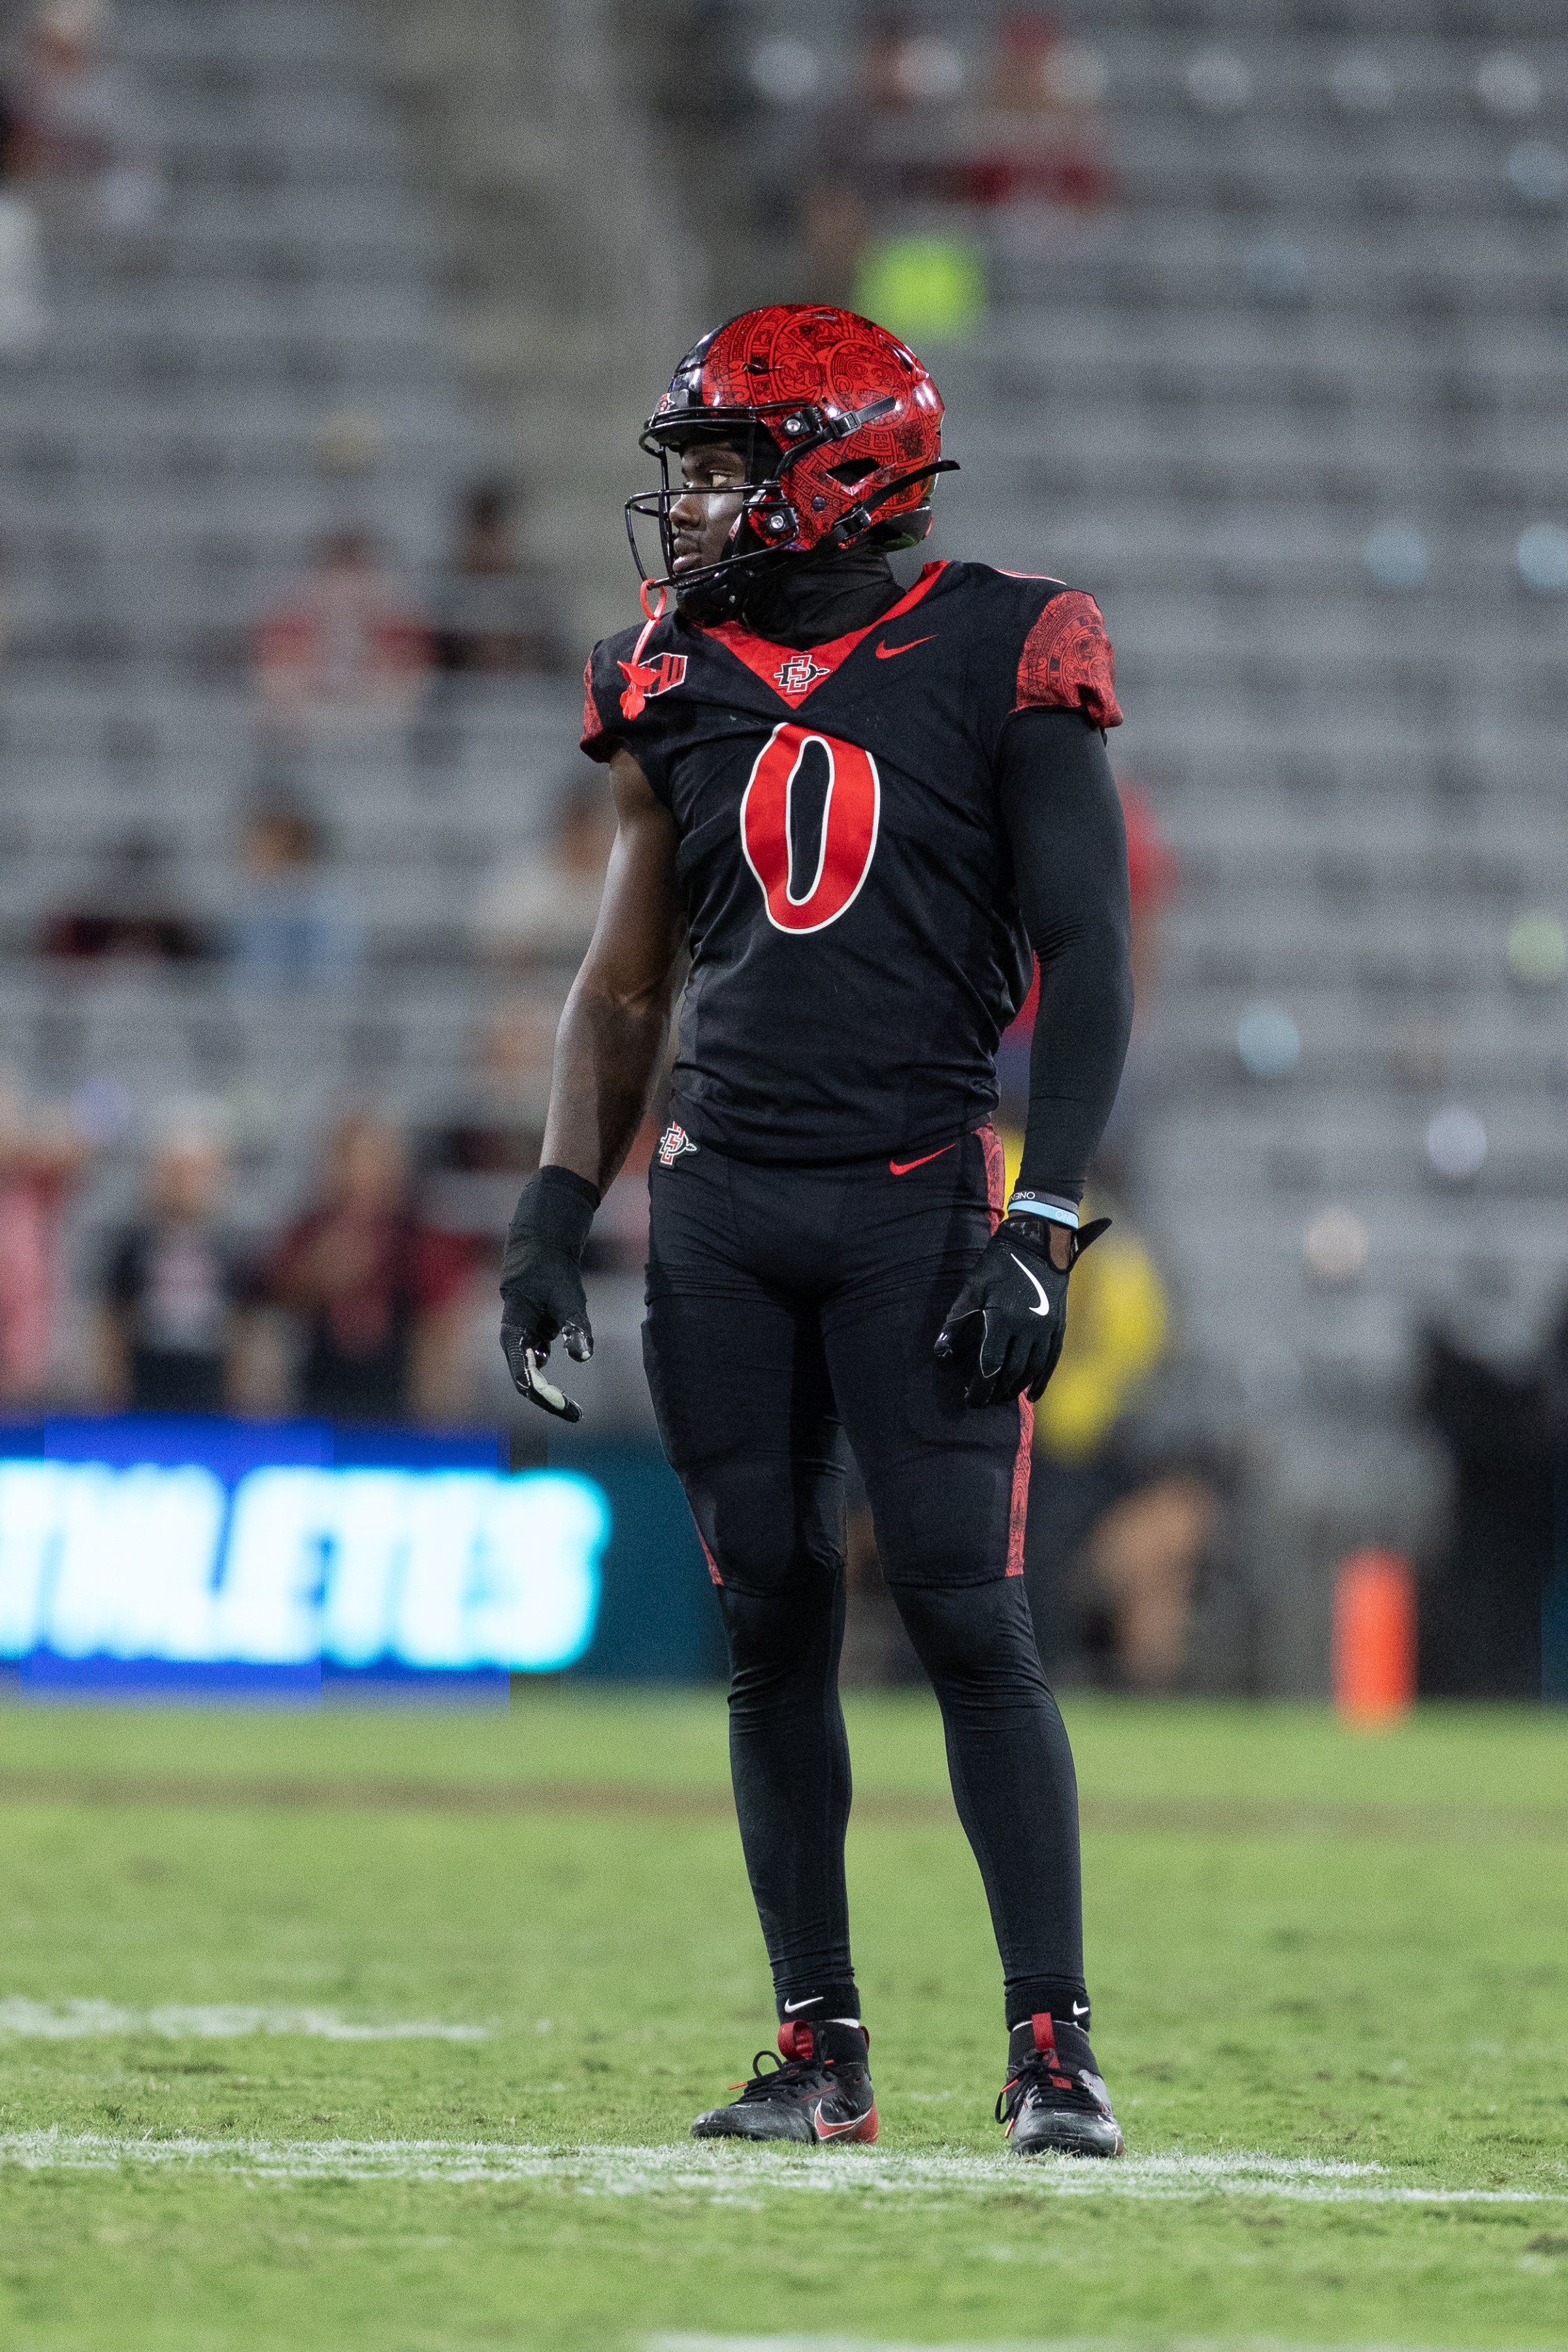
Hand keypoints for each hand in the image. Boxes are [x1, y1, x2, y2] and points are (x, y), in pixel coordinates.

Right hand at [499, 1167, 597, 1420]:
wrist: (543, 1247)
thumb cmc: (554, 1272)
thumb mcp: (569, 1298)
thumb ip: (575, 1327)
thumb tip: (583, 1357)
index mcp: (514, 1331)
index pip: (520, 1370)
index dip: (536, 1390)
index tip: (553, 1405)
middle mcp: (514, 1340)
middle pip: (526, 1379)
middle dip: (548, 1399)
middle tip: (575, 1414)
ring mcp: (521, 1340)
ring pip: (532, 1375)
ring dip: (549, 1393)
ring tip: (575, 1411)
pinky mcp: (532, 1338)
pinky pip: (538, 1365)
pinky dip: (551, 1380)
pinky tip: (564, 1395)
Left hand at [935, 1215, 1108, 1407]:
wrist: (1037, 1243)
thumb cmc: (998, 1265)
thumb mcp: (972, 1289)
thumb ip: (956, 1322)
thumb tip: (940, 1353)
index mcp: (1003, 1320)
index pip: (990, 1365)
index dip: (980, 1387)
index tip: (970, 1399)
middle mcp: (1028, 1328)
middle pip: (1012, 1372)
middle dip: (996, 1391)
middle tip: (983, 1402)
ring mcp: (1046, 1328)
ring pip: (1032, 1370)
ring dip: (1016, 1388)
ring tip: (1001, 1397)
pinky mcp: (1058, 1326)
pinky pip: (1051, 1361)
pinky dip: (1041, 1380)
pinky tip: (1031, 1395)